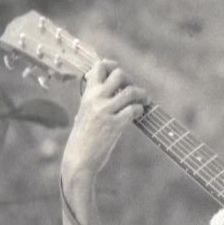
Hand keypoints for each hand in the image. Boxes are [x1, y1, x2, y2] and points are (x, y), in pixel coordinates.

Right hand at [61, 60, 149, 181]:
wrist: (79, 158)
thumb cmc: (84, 135)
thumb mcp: (85, 111)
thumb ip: (96, 98)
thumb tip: (113, 86)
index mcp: (87, 94)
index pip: (99, 66)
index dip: (112, 66)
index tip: (120, 77)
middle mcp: (95, 99)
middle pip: (119, 74)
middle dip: (131, 80)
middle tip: (132, 91)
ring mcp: (105, 111)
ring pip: (130, 91)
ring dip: (142, 95)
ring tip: (144, 101)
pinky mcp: (114, 124)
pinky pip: (133, 109)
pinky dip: (140, 110)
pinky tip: (139, 114)